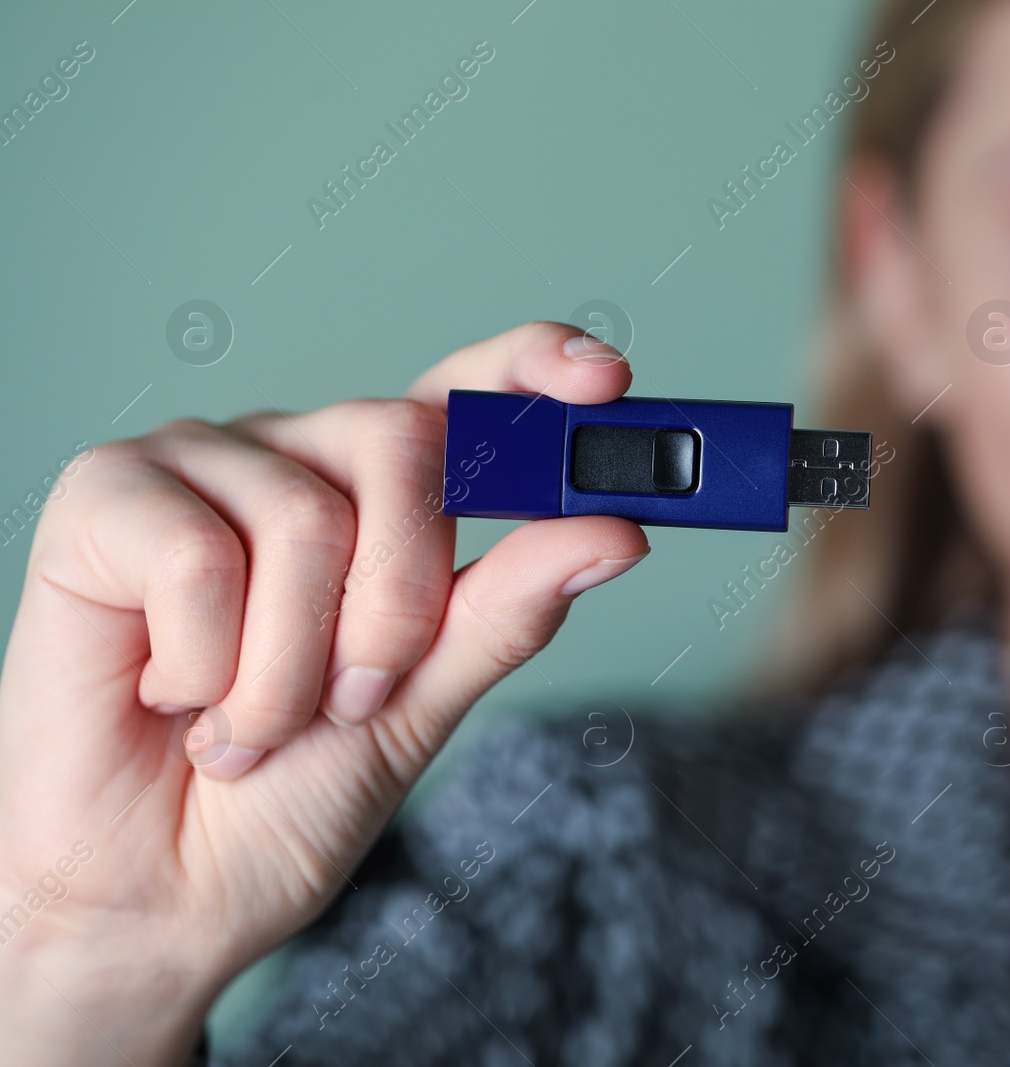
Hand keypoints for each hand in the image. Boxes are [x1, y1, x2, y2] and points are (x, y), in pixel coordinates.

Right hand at [0, 322, 647, 1064]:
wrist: (161, 893)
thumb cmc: (289, 795)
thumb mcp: (424, 703)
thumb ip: (508, 610)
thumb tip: (616, 531)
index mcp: (384, 496)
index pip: (469, 392)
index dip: (536, 368)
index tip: (607, 383)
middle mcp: (300, 459)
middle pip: (403, 440)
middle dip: (402, 600)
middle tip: (357, 695)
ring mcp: (203, 468)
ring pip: (306, 518)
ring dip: (293, 669)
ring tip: (254, 723)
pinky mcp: (106, 497)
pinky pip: (197, 556)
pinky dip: (204, 667)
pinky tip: (174, 698)